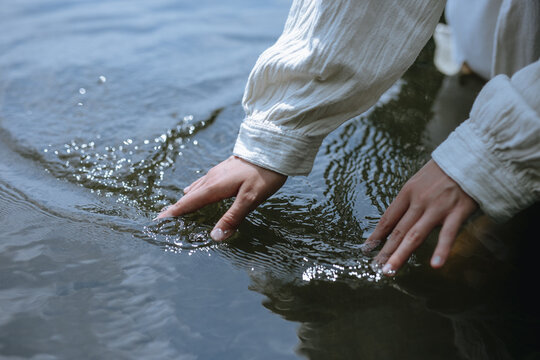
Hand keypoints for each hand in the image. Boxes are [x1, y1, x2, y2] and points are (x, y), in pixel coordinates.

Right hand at [157, 156, 286, 240]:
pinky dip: (195, 190)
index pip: (189, 202)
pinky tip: (196, 190)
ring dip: (185, 199)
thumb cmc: (264, 174)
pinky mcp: (224, 169)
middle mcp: (212, 178)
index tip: (158, 220)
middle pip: (189, 195)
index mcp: (214, 187)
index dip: (174, 212)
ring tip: (177, 208)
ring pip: (196, 188)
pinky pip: (203, 182)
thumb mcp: (250, 199)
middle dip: (176, 207)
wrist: (272, 148)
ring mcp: (217, 172)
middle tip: (162, 217)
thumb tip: (215, 236)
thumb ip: (232, 217)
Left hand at [363, 160, 477, 275]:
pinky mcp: (457, 212)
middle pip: (398, 230)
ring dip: (401, 255)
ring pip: (415, 235)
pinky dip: (441, 250)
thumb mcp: (421, 179)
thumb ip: (412, 198)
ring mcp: (437, 207)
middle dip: (385, 251)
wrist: (472, 155)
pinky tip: (435, 265)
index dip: (377, 235)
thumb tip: (401, 217)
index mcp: (408, 192)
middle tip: (375, 267)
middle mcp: (419, 201)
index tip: (367, 248)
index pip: (388, 218)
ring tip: (390, 270)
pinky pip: (447, 234)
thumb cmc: (446, 168)